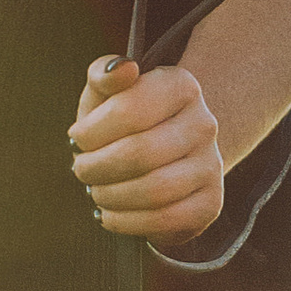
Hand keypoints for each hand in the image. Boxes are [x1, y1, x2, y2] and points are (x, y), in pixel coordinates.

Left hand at [67, 54, 225, 242]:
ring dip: (111, 196)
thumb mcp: (107, 92)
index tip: (77, 137)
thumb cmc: (125, 118)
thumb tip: (121, 68)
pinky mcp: (210, 203)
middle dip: (97, 167)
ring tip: (95, 191)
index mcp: (182, 86)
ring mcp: (212, 165)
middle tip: (81, 168)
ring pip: (154, 191)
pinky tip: (110, 214)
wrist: (166, 148)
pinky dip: (128, 222)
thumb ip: (104, 74)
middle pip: (139, 154)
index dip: (92, 131)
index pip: (129, 110)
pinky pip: (166, 220)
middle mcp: (205, 123)